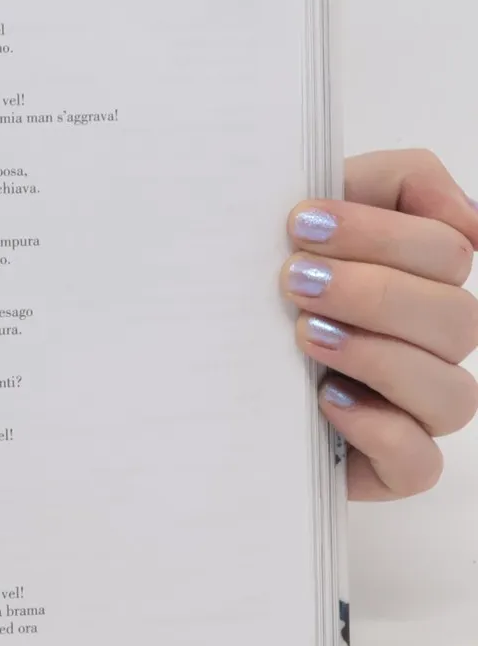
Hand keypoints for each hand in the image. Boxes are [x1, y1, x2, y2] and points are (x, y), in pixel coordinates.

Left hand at [283, 150, 477, 499]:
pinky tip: (326, 399)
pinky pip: (420, 463)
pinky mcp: (387, 465)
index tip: (299, 224)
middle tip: (293, 280)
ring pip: (454, 395)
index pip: (449, 250)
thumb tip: (466, 214)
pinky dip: (381, 430)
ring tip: (304, 335)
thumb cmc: (260, 281)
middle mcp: (431, 345)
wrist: (195, 358)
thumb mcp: (312, 212)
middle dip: (373, 292)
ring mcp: (415, 409)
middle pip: (459, 319)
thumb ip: (397, 180)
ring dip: (378, 357)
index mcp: (423, 280)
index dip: (380, 233)